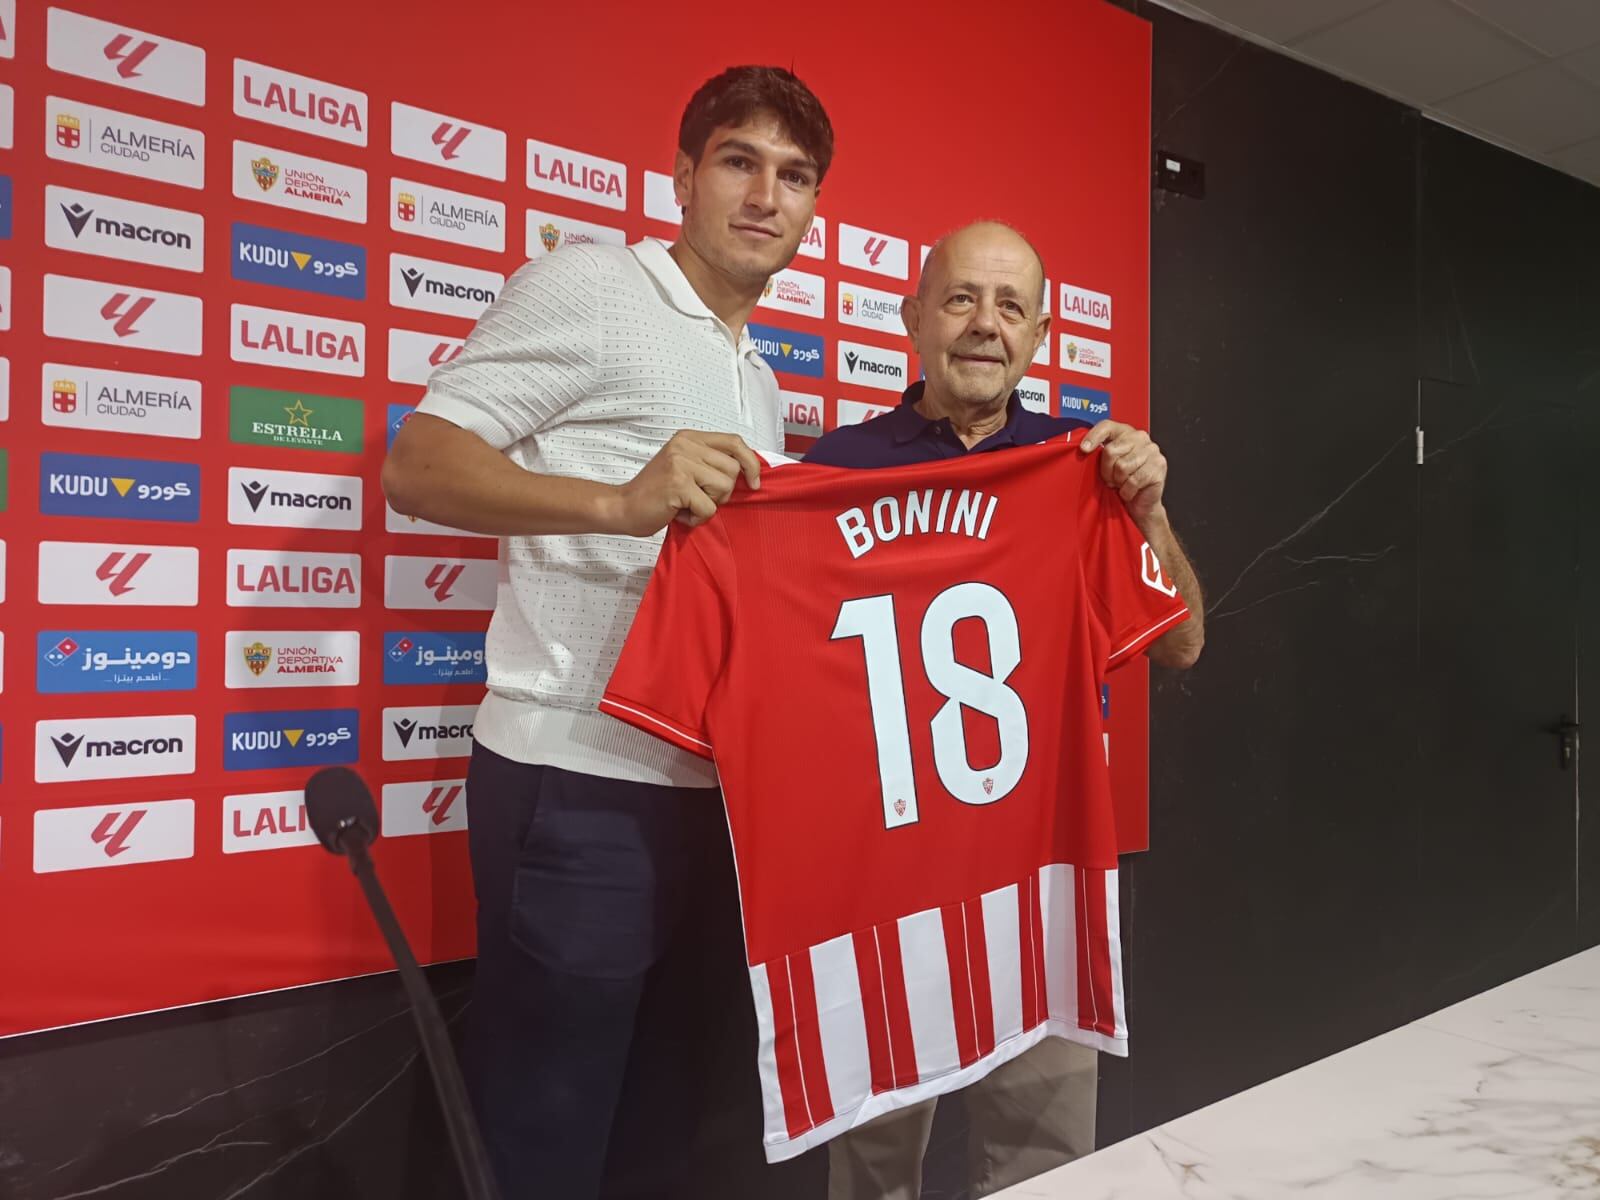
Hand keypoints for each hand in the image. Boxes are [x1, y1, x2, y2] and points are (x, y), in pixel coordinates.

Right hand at [610, 430, 762, 535]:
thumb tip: (749, 471)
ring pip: (725, 488)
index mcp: (688, 438)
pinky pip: (709, 508)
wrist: (622, 507)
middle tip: (698, 498)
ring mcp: (681, 463)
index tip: (754, 482)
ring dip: (710, 505)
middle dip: (723, 492)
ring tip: (687, 504)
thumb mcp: (684, 467)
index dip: (750, 462)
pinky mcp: (678, 484)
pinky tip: (678, 514)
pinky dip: (697, 519)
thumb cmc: (656, 493)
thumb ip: (710, 463)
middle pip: (733, 469)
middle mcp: (684, 445)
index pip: (734, 442)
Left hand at [1080, 420, 1166, 525]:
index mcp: (1125, 432)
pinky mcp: (1158, 466)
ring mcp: (1151, 451)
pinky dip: (1127, 491)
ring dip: (1118, 481)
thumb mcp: (1107, 465)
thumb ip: (1099, 454)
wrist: (1141, 503)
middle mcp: (1140, 438)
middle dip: (1106, 470)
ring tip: (1122, 483)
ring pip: (1122, 466)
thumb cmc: (1122, 483)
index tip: (1084, 449)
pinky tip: (1131, 490)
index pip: (1107, 426)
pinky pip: (1133, 480)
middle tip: (1111, 479)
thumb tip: (1083, 450)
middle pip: (1110, 450)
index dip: (1094, 436)